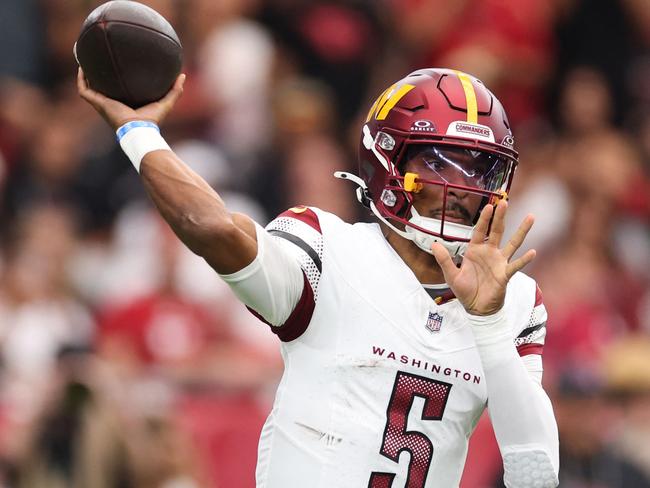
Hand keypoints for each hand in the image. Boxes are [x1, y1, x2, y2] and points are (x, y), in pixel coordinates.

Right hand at [77, 68, 184, 130]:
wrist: (139, 129)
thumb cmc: (152, 120)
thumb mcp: (166, 102)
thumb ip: (175, 90)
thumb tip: (182, 75)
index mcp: (125, 103)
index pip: (118, 90)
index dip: (117, 79)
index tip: (117, 66)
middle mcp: (112, 103)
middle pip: (101, 87)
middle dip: (98, 75)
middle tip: (98, 60)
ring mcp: (102, 103)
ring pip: (89, 87)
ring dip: (86, 75)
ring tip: (85, 59)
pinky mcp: (97, 103)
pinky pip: (84, 90)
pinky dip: (81, 79)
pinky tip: (82, 67)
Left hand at [431, 200, 535, 315]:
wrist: (476, 308)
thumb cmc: (465, 291)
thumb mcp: (451, 275)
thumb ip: (444, 260)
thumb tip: (434, 244)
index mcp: (475, 251)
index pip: (480, 230)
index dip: (484, 218)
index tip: (490, 205)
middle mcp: (489, 253)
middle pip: (497, 231)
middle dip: (500, 217)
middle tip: (505, 201)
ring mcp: (499, 262)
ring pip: (513, 243)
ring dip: (521, 231)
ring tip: (530, 217)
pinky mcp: (505, 274)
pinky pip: (516, 265)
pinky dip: (524, 259)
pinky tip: (532, 252)